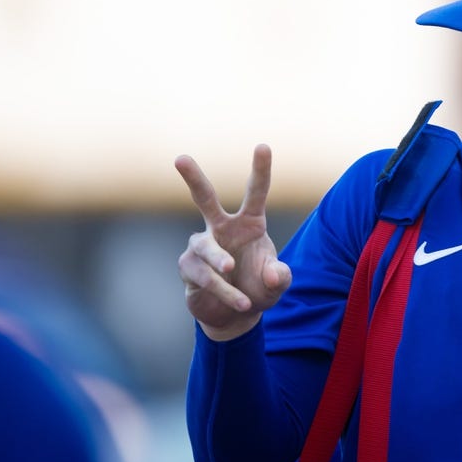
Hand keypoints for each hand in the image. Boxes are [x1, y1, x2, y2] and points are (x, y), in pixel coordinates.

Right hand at [175, 145, 291, 340]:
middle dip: (193, 178)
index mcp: (250, 223)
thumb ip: (281, 276)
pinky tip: (238, 302)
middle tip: (180, 158)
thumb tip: (271, 274)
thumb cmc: (260, 288)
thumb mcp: (278, 283)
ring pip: (207, 249)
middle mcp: (222, 228)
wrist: (235, 314)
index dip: (260, 170)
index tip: (263, 146)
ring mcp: (202, 246)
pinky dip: (223, 291)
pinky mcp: (188, 267)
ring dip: (223, 269)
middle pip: (205, 199)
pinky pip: (204, 276)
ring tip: (241, 293)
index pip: (255, 192)